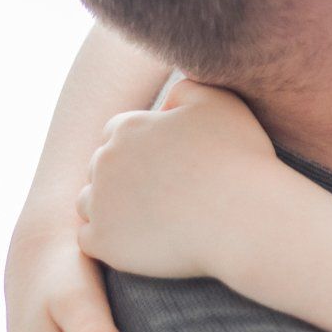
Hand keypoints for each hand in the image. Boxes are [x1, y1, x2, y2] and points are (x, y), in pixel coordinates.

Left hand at [74, 79, 279, 278]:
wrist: (244, 218)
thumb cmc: (237, 159)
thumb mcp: (219, 102)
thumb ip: (185, 89)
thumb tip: (166, 100)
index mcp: (128, 127)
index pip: (118, 131)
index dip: (141, 145)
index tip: (165, 163)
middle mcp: (105, 161)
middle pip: (102, 165)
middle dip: (124, 175)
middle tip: (160, 192)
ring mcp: (101, 203)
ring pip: (89, 201)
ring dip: (110, 206)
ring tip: (147, 217)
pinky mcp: (104, 242)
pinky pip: (88, 239)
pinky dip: (107, 239)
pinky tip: (135, 241)